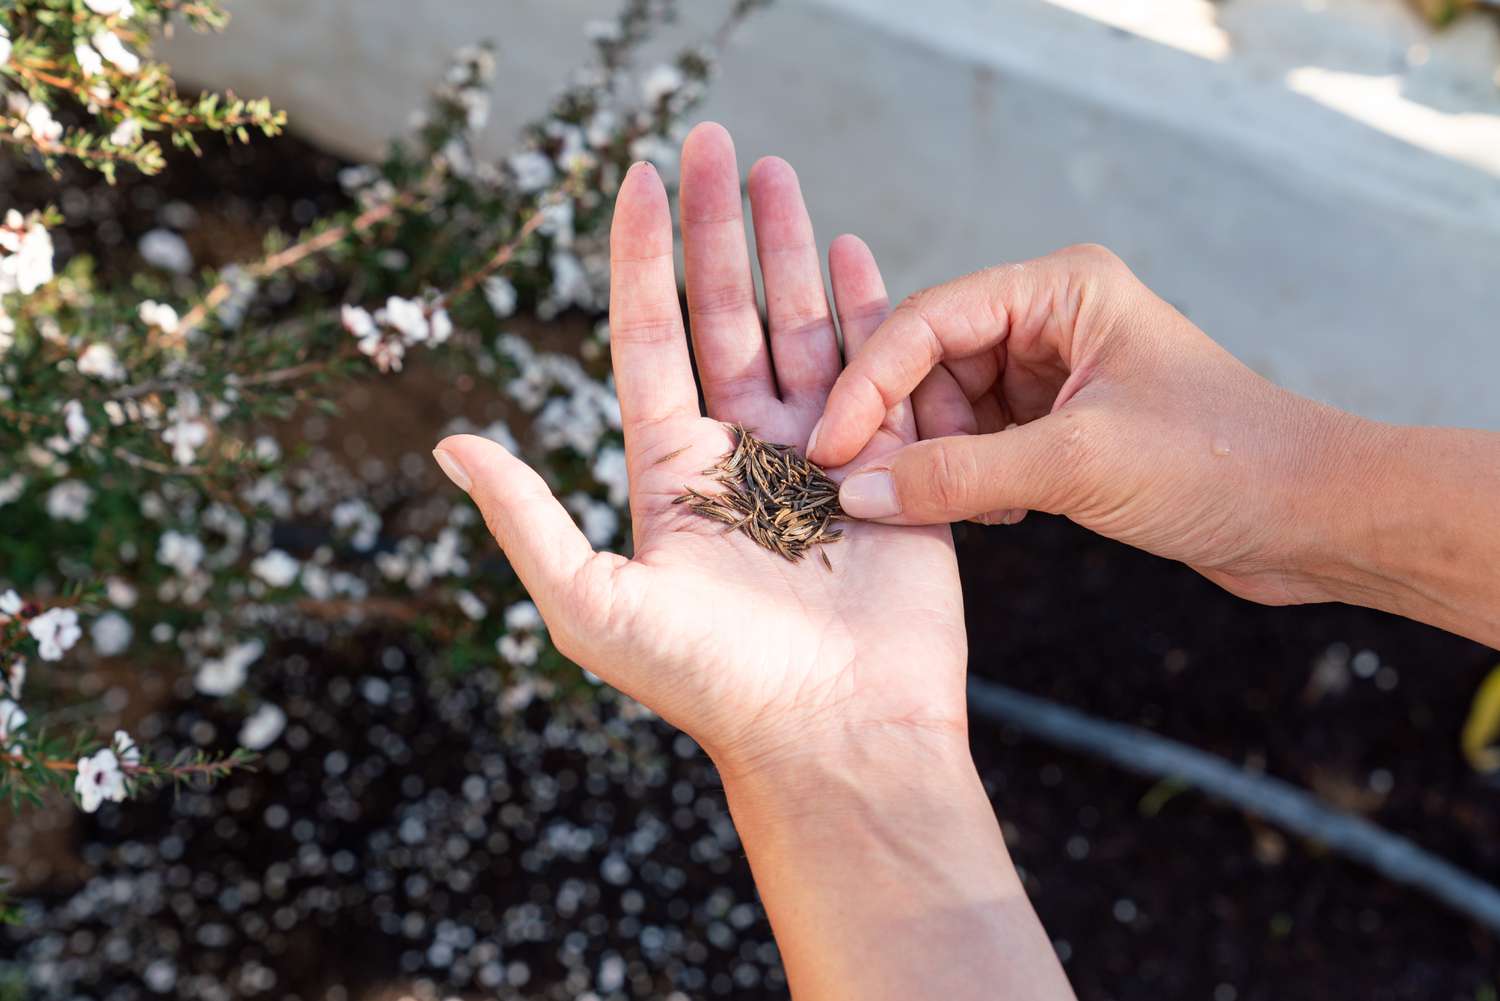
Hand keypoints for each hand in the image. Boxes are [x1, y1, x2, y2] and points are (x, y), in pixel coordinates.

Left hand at [434, 123, 963, 776]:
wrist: (836, 738)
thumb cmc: (714, 686)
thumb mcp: (594, 606)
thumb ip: (527, 520)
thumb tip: (448, 446)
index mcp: (672, 472)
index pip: (650, 338)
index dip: (643, 258)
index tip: (640, 178)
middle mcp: (741, 452)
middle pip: (726, 314)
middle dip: (720, 229)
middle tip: (716, 142)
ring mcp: (819, 455)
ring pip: (800, 327)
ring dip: (791, 248)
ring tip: (780, 170)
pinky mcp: (891, 470)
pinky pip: (881, 373)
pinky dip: (870, 310)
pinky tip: (856, 248)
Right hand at [808, 244, 1379, 606]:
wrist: (1314, 520)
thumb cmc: (1222, 464)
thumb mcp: (1079, 465)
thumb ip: (959, 476)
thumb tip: (855, 492)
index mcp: (1061, 288)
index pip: (929, 321)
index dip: (870, 383)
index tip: (827, 448)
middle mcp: (1053, 318)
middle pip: (930, 363)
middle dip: (898, 426)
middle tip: (861, 486)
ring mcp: (1058, 374)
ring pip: (950, 409)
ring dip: (935, 459)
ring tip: (946, 506)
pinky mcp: (1065, 428)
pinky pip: (981, 445)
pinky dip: (967, 480)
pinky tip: (990, 514)